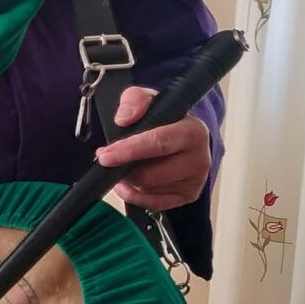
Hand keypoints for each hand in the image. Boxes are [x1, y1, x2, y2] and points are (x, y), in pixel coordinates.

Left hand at [94, 86, 210, 211]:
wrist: (182, 133)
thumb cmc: (164, 118)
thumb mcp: (148, 99)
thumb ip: (135, 100)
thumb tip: (124, 119)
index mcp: (192, 131)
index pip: (158, 143)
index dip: (128, 151)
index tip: (105, 156)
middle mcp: (199, 158)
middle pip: (151, 174)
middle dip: (123, 169)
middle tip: (108, 159)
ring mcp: (195, 180)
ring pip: (149, 189)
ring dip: (129, 181)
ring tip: (122, 167)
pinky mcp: (188, 195)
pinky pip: (154, 204)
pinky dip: (135, 196)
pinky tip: (128, 184)